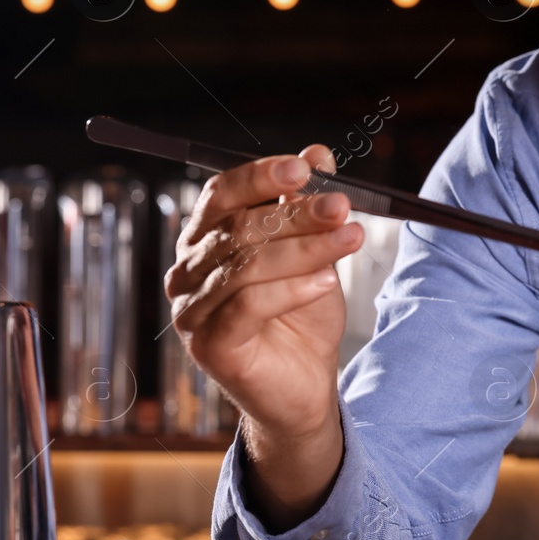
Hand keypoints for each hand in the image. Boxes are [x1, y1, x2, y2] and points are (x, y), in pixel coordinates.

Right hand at [163, 144, 362, 526]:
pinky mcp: (209, 346)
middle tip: (343, 207)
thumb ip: (306, 206)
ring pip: (246, 265)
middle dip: (296, 213)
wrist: (305, 386)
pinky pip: (248, 305)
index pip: (221, 195)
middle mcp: (187, 272)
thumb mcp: (313, 253)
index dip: (260, 176)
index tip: (305, 168)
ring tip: (351, 240)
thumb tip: (316, 153)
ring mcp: (192, 311)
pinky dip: (292, 289)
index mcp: (205, 241)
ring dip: (305, 249)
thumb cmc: (302, 317)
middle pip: (238, 228)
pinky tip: (327, 283)